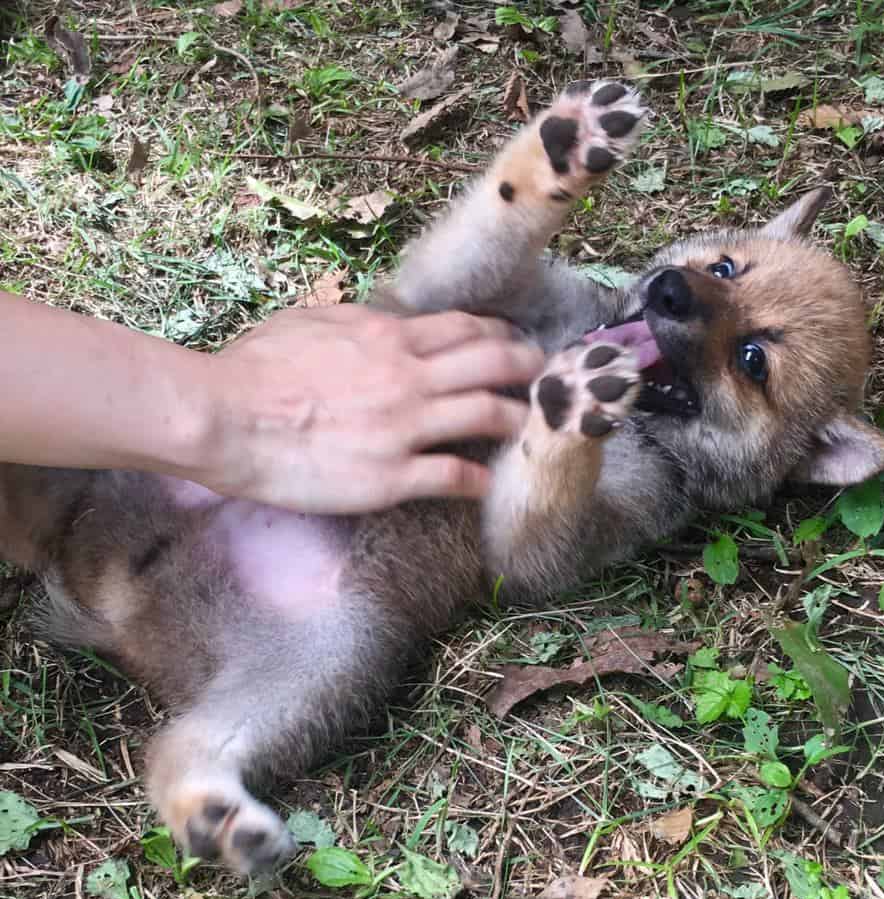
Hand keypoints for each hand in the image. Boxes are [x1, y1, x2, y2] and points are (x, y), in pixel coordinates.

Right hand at [201, 305, 543, 511]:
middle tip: (546, 377)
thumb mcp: (311, 322)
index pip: (464, 329)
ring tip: (532, 426)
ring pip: (487, 414)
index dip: (499, 333)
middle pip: (492, 362)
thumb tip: (379, 320)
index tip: (514, 341)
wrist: (226, 417)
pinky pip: (454, 477)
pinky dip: (479, 479)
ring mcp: (404, 428)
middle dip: (528, 367)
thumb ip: (356, 323)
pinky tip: (489, 483)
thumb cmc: (254, 368)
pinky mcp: (391, 477)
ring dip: (517, 418)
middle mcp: (408, 377)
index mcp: (387, 336)